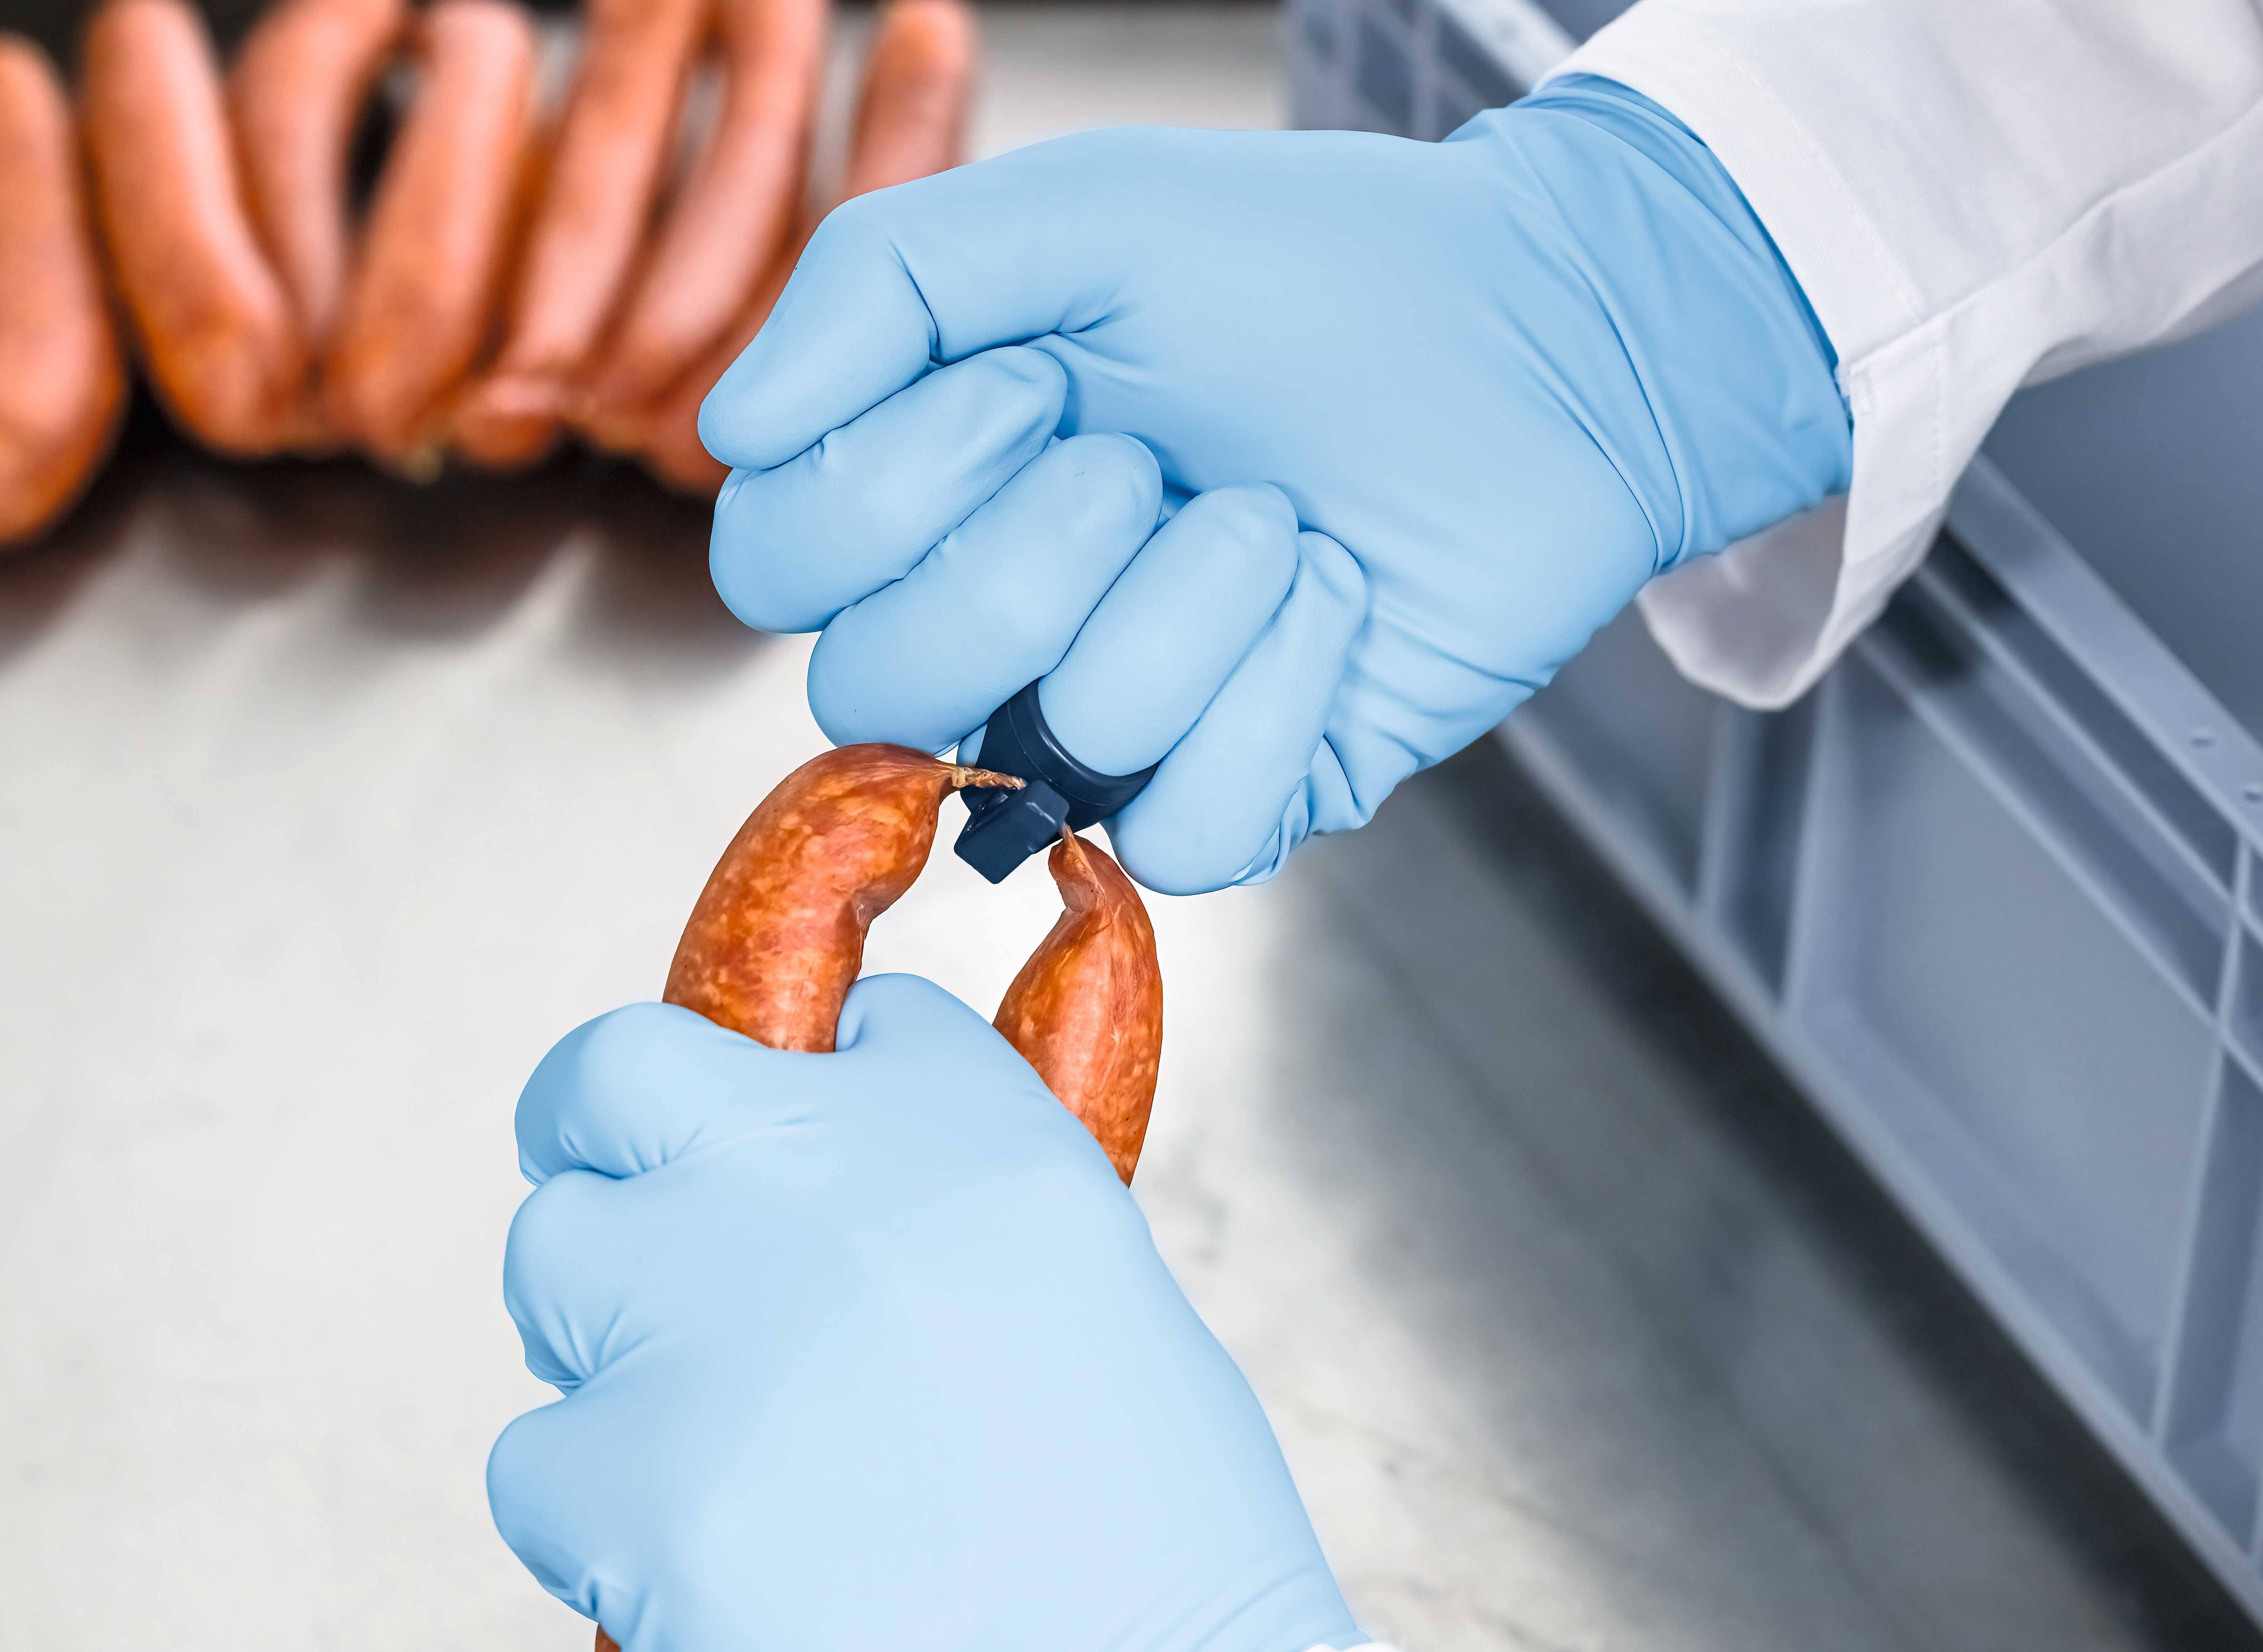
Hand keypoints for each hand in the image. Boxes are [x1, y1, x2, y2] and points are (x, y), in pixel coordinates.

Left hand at [486, 977, 1359, 1651]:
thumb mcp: (1091, 1298)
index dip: (807, 1106)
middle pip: (617, 1073)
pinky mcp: (619, 1476)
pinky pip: (532, 1461)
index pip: (835, 1028)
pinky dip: (592, 1521)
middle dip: (606, 1137)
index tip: (812, 1183)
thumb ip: (951, 1225)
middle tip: (637, 1230)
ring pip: (550, 1257)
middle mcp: (810, 1176)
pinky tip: (699, 1573)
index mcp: (958, 1124)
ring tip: (707, 1445)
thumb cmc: (1155, 1551)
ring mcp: (698, 1317)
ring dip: (606, 1339)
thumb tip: (849, 1226)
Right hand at [701, 79, 1851, 891]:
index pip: (774, 565)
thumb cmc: (1306, 269)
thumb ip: (880, 280)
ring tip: (1276, 516)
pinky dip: (1287, 683)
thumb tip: (733, 426)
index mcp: (926, 497)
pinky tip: (1337, 599)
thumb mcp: (1077, 213)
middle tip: (1153, 459)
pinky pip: (1192, 827)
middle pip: (883, 683)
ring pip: (1069, 738)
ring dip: (1200, 592)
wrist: (1529, 337)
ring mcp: (1116, 733)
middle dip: (1042, 546)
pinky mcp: (1242, 799)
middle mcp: (995, 631)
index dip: (888, 489)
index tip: (1034, 387)